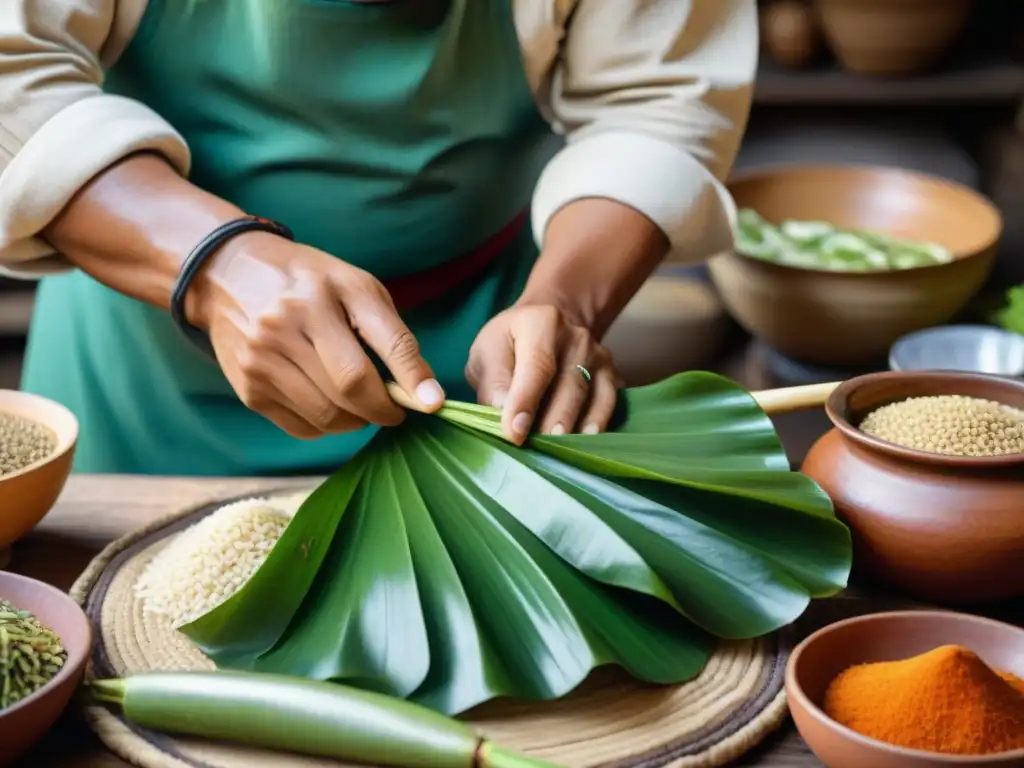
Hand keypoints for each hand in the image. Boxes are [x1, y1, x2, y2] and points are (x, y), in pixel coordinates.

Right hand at [191, 233, 444, 438]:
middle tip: (394, 407)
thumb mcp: (355, 287)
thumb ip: (393, 336)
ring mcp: (260, 360)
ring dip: (357, 420)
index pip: (372, 352)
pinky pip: (302, 427)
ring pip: (326, 416)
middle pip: (349, 390)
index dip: (408, 384)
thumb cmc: (309, 281)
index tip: (431, 405)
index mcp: (318, 296)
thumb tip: (426, 395)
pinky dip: (327, 425)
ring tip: (363, 404)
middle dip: (382, 408)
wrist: (227, 274)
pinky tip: (330, 404)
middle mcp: (283, 327)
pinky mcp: (248, 387)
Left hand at [465, 304, 621, 444]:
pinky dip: (598, 424)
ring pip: (592, 396)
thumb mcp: (488, 351)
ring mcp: (599, 356)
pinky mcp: (611, 375)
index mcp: (541, 323)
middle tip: (538, 447)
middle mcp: (576, 337)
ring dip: (576, 427)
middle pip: (569, 384)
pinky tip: (585, 442)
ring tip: (560, 451)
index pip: (537, 366)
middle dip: (553, 420)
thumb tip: (499, 411)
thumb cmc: (510, 343)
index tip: (514, 433)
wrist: (549, 324)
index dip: (526, 401)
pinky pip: (609, 403)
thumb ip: (492, 380)